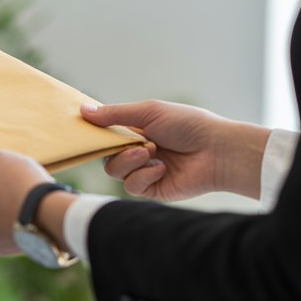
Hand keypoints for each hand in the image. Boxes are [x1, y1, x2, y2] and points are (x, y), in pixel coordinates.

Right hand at [84, 100, 269, 200]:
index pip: (107, 134)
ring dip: (131, 161)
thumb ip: (115, 114)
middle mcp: (138, 152)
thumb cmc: (188, 126)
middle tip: (140, 143)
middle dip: (118, 149)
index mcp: (137, 131)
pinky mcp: (152, 190)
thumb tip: (83, 110)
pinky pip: (132, 187)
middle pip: (106, 155)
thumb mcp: (149, 112)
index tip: (87, 130)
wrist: (217, 151)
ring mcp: (145, 172)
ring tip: (153, 152)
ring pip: (115, 171)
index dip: (97, 133)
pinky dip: (144, 176)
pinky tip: (163, 168)